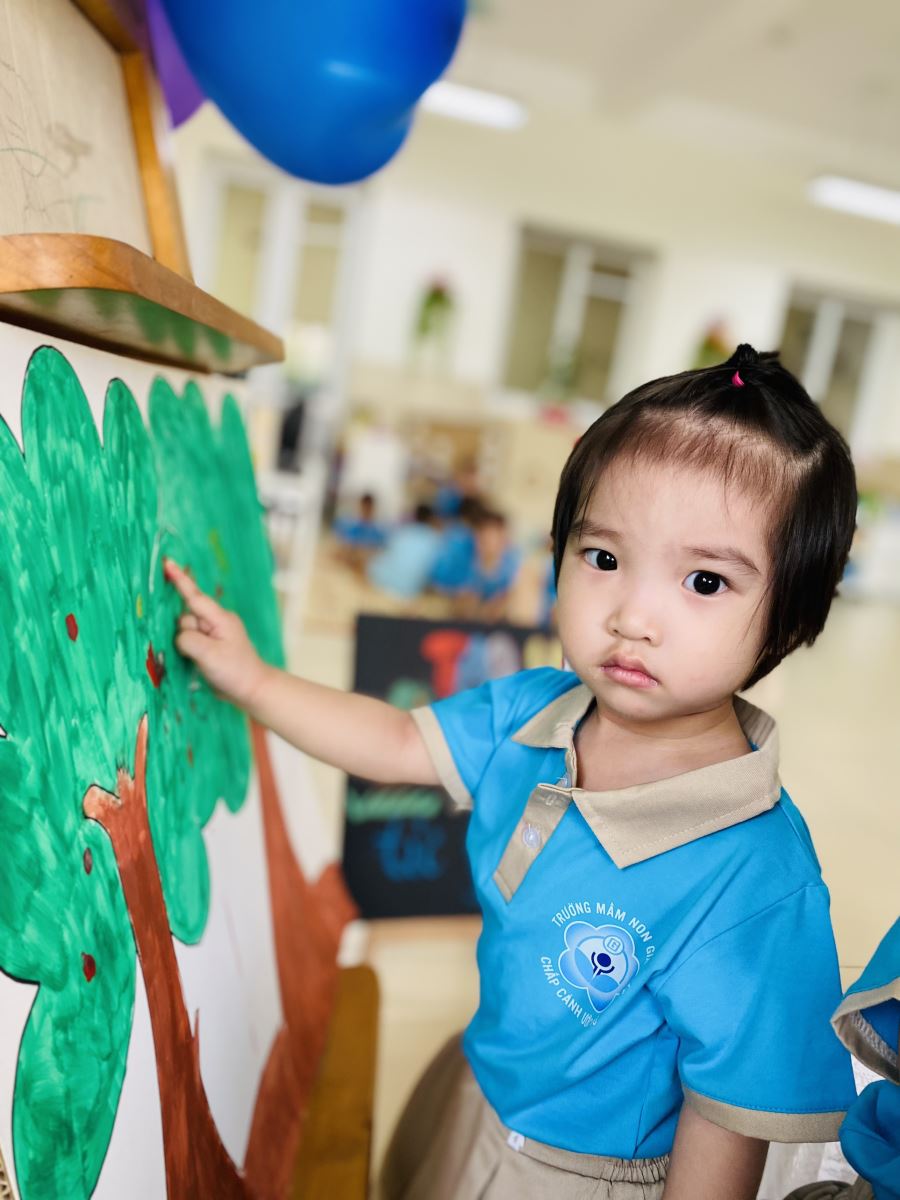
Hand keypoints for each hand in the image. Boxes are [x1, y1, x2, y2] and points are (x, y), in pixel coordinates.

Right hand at [164, 558, 269, 709]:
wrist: (252, 690)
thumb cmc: (235, 671)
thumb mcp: (209, 654)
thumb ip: (189, 639)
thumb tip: (179, 635)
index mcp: (220, 618)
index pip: (195, 596)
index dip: (179, 580)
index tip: (167, 563)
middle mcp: (216, 622)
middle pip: (186, 617)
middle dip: (185, 632)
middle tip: (200, 653)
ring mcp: (213, 634)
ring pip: (185, 631)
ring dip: (186, 645)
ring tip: (203, 660)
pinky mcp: (209, 646)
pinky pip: (190, 641)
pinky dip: (187, 649)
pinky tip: (197, 661)